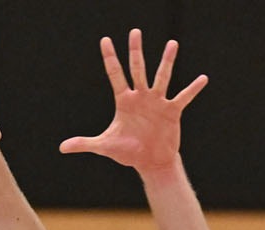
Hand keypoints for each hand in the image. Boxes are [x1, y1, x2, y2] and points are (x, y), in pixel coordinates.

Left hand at [59, 29, 205, 173]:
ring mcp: (157, 102)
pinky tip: (202, 78)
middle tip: (135, 31)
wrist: (150, 162)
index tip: (105, 40)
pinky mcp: (171, 111)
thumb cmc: (128, 152)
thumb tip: (61, 147)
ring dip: (166, 61)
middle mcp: (141, 97)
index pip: (115, 74)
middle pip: (137, 69)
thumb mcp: (105, 146)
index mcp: (124, 101)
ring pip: (161, 77)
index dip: (110, 58)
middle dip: (135, 51)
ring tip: (172, 44)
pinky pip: (183, 97)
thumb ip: (84, 144)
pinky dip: (192, 89)